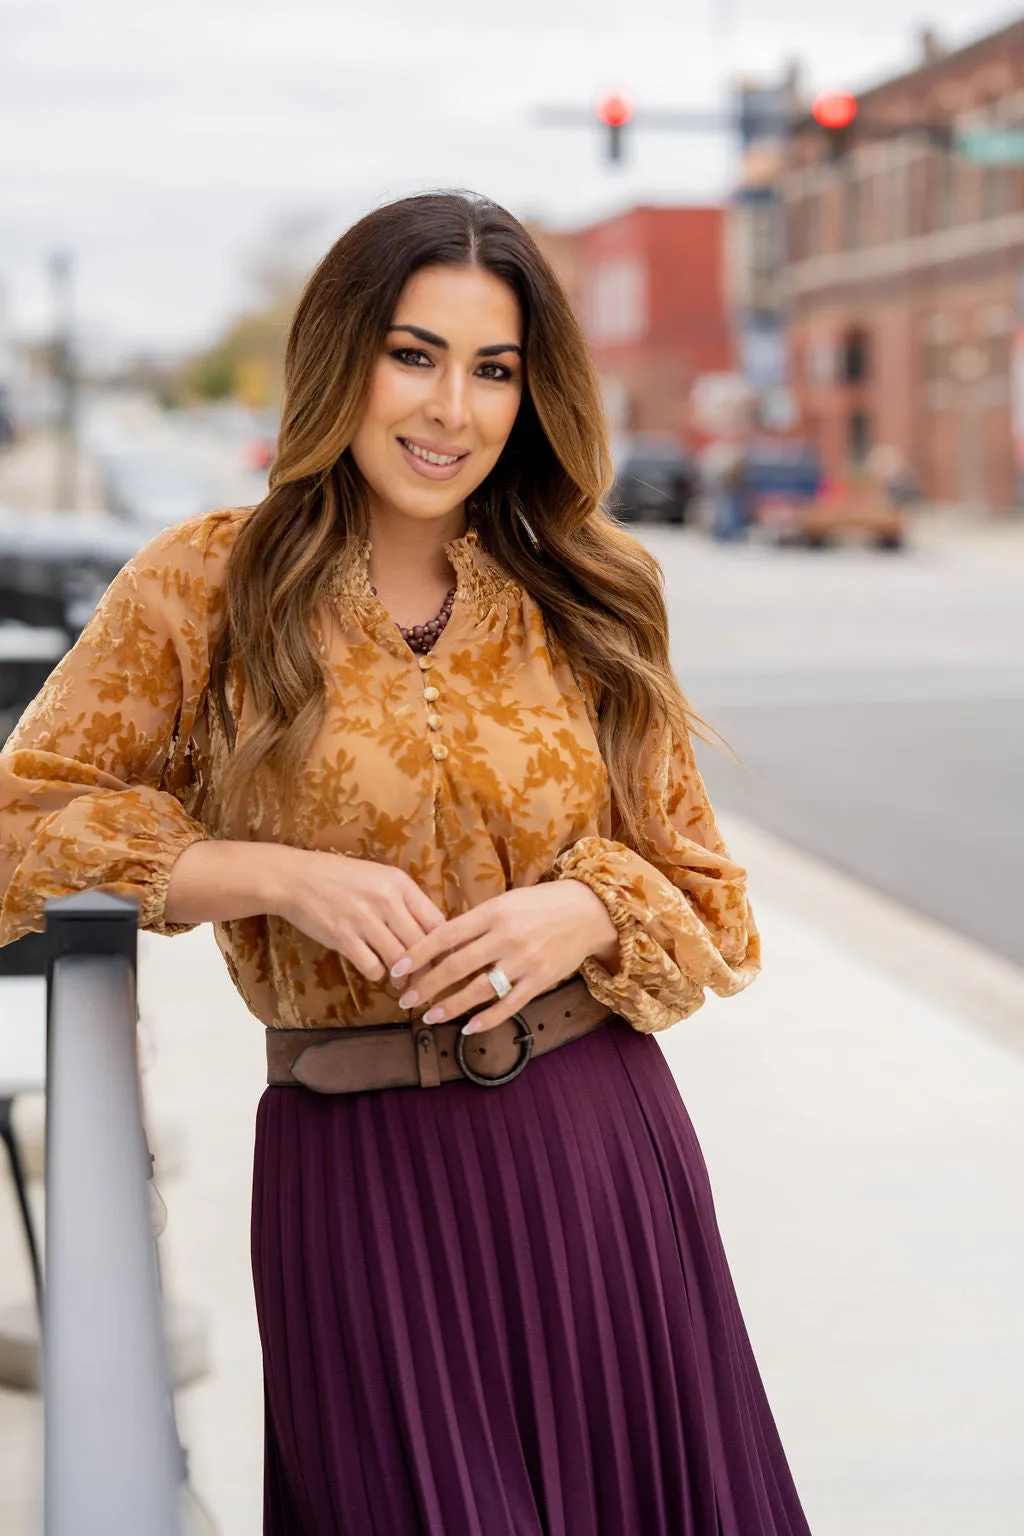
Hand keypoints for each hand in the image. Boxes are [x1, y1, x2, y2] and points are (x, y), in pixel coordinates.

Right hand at [274, 849, 446, 980]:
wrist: (295, 879)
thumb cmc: (341, 878)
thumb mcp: (380, 877)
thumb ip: (406, 900)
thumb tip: (434, 932)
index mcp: (400, 883)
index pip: (437, 921)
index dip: (444, 946)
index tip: (443, 960)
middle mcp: (386, 899)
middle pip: (422, 945)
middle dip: (427, 968)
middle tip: (426, 980)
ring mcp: (364, 919)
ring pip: (400, 960)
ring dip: (403, 976)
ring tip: (401, 981)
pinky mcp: (343, 937)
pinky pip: (373, 968)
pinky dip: (378, 975)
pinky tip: (375, 970)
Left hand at [387, 879, 619, 1034]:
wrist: (588, 911)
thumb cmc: (540, 904)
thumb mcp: (505, 902)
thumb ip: (476, 922)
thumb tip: (439, 942)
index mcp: (492, 912)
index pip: (445, 934)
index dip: (418, 953)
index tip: (396, 969)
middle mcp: (506, 936)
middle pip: (456, 965)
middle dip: (426, 985)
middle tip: (405, 999)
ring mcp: (524, 960)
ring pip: (479, 989)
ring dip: (450, 1006)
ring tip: (429, 1016)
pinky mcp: (540, 980)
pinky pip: (509, 1005)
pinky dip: (487, 1019)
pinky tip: (468, 1028)